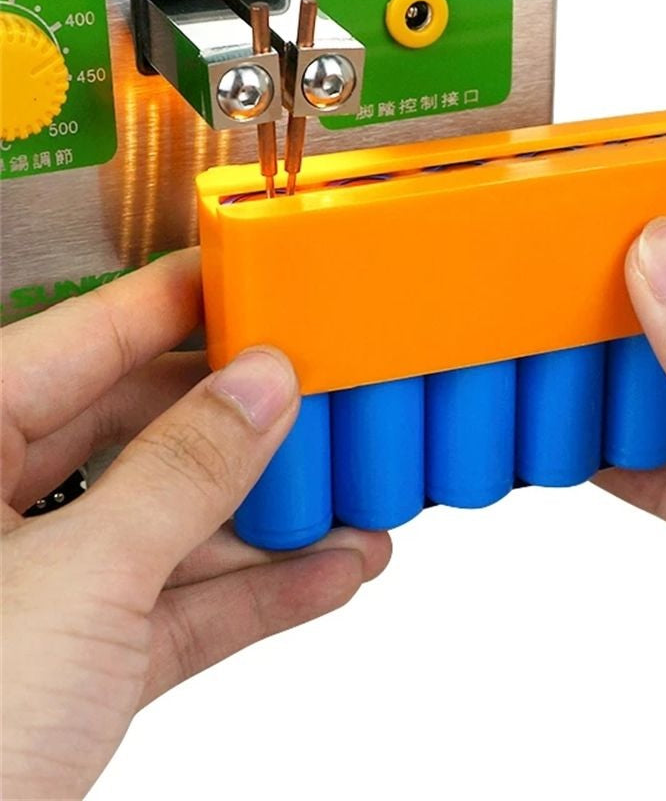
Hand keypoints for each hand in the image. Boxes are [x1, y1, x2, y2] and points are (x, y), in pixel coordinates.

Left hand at [0, 251, 390, 799]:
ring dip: (271, 523)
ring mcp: (36, 589)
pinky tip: (331, 574)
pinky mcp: (76, 661)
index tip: (254, 276)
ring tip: (356, 501)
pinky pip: (177, 606)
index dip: (175, 303)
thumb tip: (261, 388)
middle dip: (246, 430)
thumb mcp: (76, 581)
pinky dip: (255, 594)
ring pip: (170, 525)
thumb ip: (180, 473)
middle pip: (140, 433)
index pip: (79, 338)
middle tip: (324, 400)